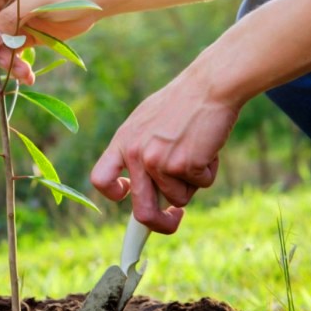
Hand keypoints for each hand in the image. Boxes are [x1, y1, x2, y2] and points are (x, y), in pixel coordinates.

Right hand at [0, 0, 100, 83]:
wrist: (91, 2)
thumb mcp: (39, 0)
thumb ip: (11, 18)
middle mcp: (0, 2)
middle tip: (7, 63)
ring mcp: (10, 21)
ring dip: (7, 62)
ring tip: (24, 73)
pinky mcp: (21, 36)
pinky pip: (11, 54)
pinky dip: (17, 66)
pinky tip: (28, 76)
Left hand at [90, 66, 239, 232]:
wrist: (209, 86)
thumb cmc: (182, 103)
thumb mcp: (147, 122)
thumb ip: (140, 150)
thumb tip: (143, 188)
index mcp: (123, 142)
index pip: (101, 179)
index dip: (113, 194)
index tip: (128, 196)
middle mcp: (137, 155)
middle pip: (142, 211)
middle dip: (160, 225)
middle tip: (174, 220)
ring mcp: (160, 162)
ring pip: (179, 197)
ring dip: (193, 182)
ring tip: (198, 149)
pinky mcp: (185, 165)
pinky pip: (202, 185)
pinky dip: (209, 171)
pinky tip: (208, 146)